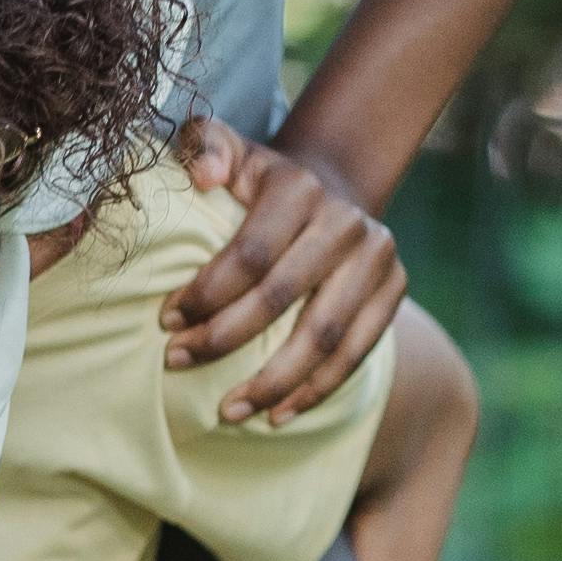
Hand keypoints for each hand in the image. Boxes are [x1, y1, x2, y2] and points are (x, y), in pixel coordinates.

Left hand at [163, 119, 405, 424]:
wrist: (328, 188)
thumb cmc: (256, 182)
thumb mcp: (225, 147)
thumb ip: (204, 146)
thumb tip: (204, 177)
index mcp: (300, 187)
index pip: (251, 252)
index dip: (206, 293)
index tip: (166, 321)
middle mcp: (346, 221)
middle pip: (282, 297)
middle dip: (225, 339)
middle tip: (179, 363)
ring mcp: (377, 258)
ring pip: (324, 336)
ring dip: (273, 382)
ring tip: (228, 410)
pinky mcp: (395, 290)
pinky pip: (356, 353)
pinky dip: (315, 391)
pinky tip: (276, 414)